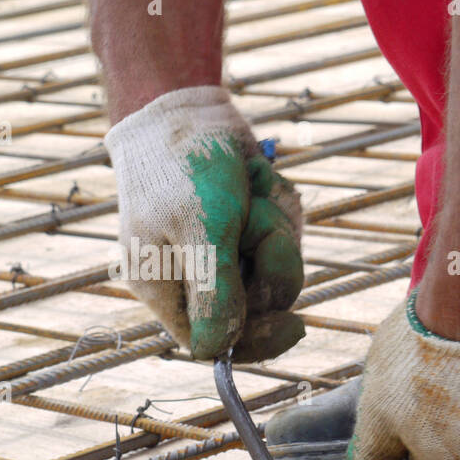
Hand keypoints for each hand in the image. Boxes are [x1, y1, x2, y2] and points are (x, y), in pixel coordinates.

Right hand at [104, 86, 304, 361]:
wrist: (187, 108)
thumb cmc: (182, 167)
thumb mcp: (200, 230)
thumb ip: (213, 291)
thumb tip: (219, 352)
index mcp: (166, 291)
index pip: (215, 346)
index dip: (257, 341)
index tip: (293, 323)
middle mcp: (195, 279)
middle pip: (260, 309)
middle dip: (270, 262)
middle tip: (252, 218)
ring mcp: (227, 254)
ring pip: (280, 270)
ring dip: (276, 226)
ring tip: (250, 190)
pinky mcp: (252, 231)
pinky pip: (285, 237)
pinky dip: (280, 207)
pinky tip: (257, 180)